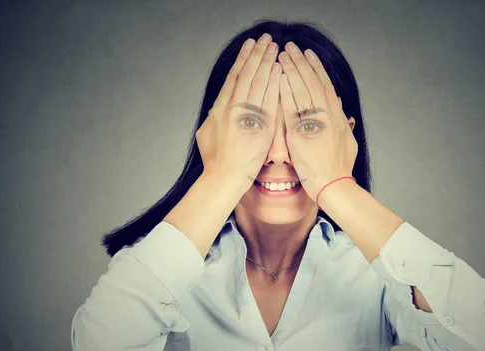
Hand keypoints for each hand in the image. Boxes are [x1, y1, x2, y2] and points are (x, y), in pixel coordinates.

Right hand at [196, 33, 280, 192]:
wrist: (224, 179)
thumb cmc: (215, 163)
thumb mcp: (206, 135)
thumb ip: (213, 119)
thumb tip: (215, 110)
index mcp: (219, 109)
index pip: (233, 78)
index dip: (242, 60)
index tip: (249, 46)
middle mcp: (232, 108)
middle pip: (245, 74)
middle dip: (255, 54)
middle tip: (264, 39)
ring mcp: (246, 116)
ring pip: (257, 82)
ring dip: (266, 62)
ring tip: (273, 47)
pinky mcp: (260, 126)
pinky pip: (267, 99)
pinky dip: (272, 83)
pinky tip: (278, 69)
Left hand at [278, 43, 357, 202]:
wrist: (334, 185)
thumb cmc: (339, 168)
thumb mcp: (348, 143)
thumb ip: (345, 127)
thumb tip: (347, 116)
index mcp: (337, 116)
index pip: (325, 85)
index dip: (316, 68)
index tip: (308, 54)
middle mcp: (327, 115)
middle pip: (313, 82)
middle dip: (301, 63)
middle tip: (291, 47)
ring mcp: (314, 123)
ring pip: (302, 90)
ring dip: (291, 70)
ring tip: (283, 55)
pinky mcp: (300, 133)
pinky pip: (291, 107)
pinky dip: (285, 91)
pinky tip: (278, 78)